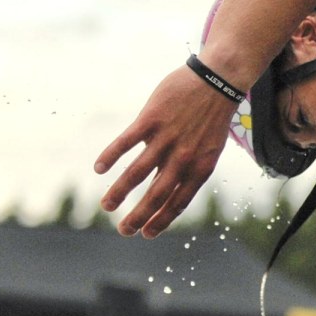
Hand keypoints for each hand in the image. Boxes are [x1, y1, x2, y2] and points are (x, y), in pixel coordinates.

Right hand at [94, 65, 236, 237]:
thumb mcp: (209, 149)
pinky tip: (99, 168)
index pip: (178, 202)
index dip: (162, 220)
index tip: (147, 234)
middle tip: (124, 231)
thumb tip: (165, 189)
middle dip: (139, 216)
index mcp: (200, 167)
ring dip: (120, 192)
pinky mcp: (151, 119)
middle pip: (157, 194)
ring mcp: (166, 138)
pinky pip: (126, 142)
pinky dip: (111, 156)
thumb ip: (188, 168)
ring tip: (107, 206)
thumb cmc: (211, 118)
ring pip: (137, 172)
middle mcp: (183, 157)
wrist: (217, 81)